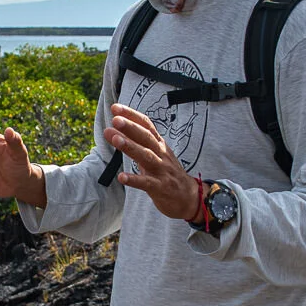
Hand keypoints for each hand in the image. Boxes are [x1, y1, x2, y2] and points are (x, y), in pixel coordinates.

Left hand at [106, 104, 199, 221]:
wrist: (190, 197)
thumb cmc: (168, 174)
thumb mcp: (156, 155)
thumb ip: (139, 144)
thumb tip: (117, 131)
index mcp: (159, 145)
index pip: (146, 125)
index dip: (132, 115)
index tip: (115, 107)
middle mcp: (161, 154)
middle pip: (146, 137)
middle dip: (130, 127)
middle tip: (115, 120)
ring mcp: (162, 171)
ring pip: (146, 156)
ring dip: (130, 147)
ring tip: (115, 139)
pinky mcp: (160, 187)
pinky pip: (146, 183)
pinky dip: (134, 179)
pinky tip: (121, 177)